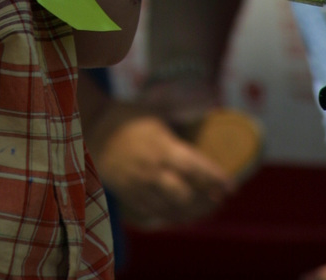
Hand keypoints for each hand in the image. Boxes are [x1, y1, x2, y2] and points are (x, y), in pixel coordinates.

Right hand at [86, 102, 232, 229]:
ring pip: (172, 211)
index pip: (195, 168)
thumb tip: (211, 108)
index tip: (232, 185)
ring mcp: (140, 187)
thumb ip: (180, 120)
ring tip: (208, 208)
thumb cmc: (129, 117)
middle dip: (207, 201)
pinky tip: (184, 214)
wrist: (93, 129)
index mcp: (161, 147)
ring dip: (194, 213)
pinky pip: (156, 216)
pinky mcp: (130, 197)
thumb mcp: (157, 112)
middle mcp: (152, 171)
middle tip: (220, 198)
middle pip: (186, 197)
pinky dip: (173, 217)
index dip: (215, 179)